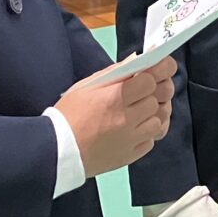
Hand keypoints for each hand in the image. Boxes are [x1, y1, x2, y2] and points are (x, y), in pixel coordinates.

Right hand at [55, 55, 176, 177]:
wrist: (56, 151)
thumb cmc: (69, 115)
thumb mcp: (86, 87)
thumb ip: (114, 73)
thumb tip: (138, 60)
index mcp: (115, 97)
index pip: (150, 79)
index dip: (159, 71)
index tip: (161, 67)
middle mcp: (126, 118)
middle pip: (158, 98)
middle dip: (157, 89)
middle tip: (151, 87)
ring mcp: (130, 139)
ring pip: (159, 120)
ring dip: (154, 112)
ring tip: (142, 109)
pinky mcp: (130, 156)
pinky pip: (151, 141)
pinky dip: (148, 132)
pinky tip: (137, 127)